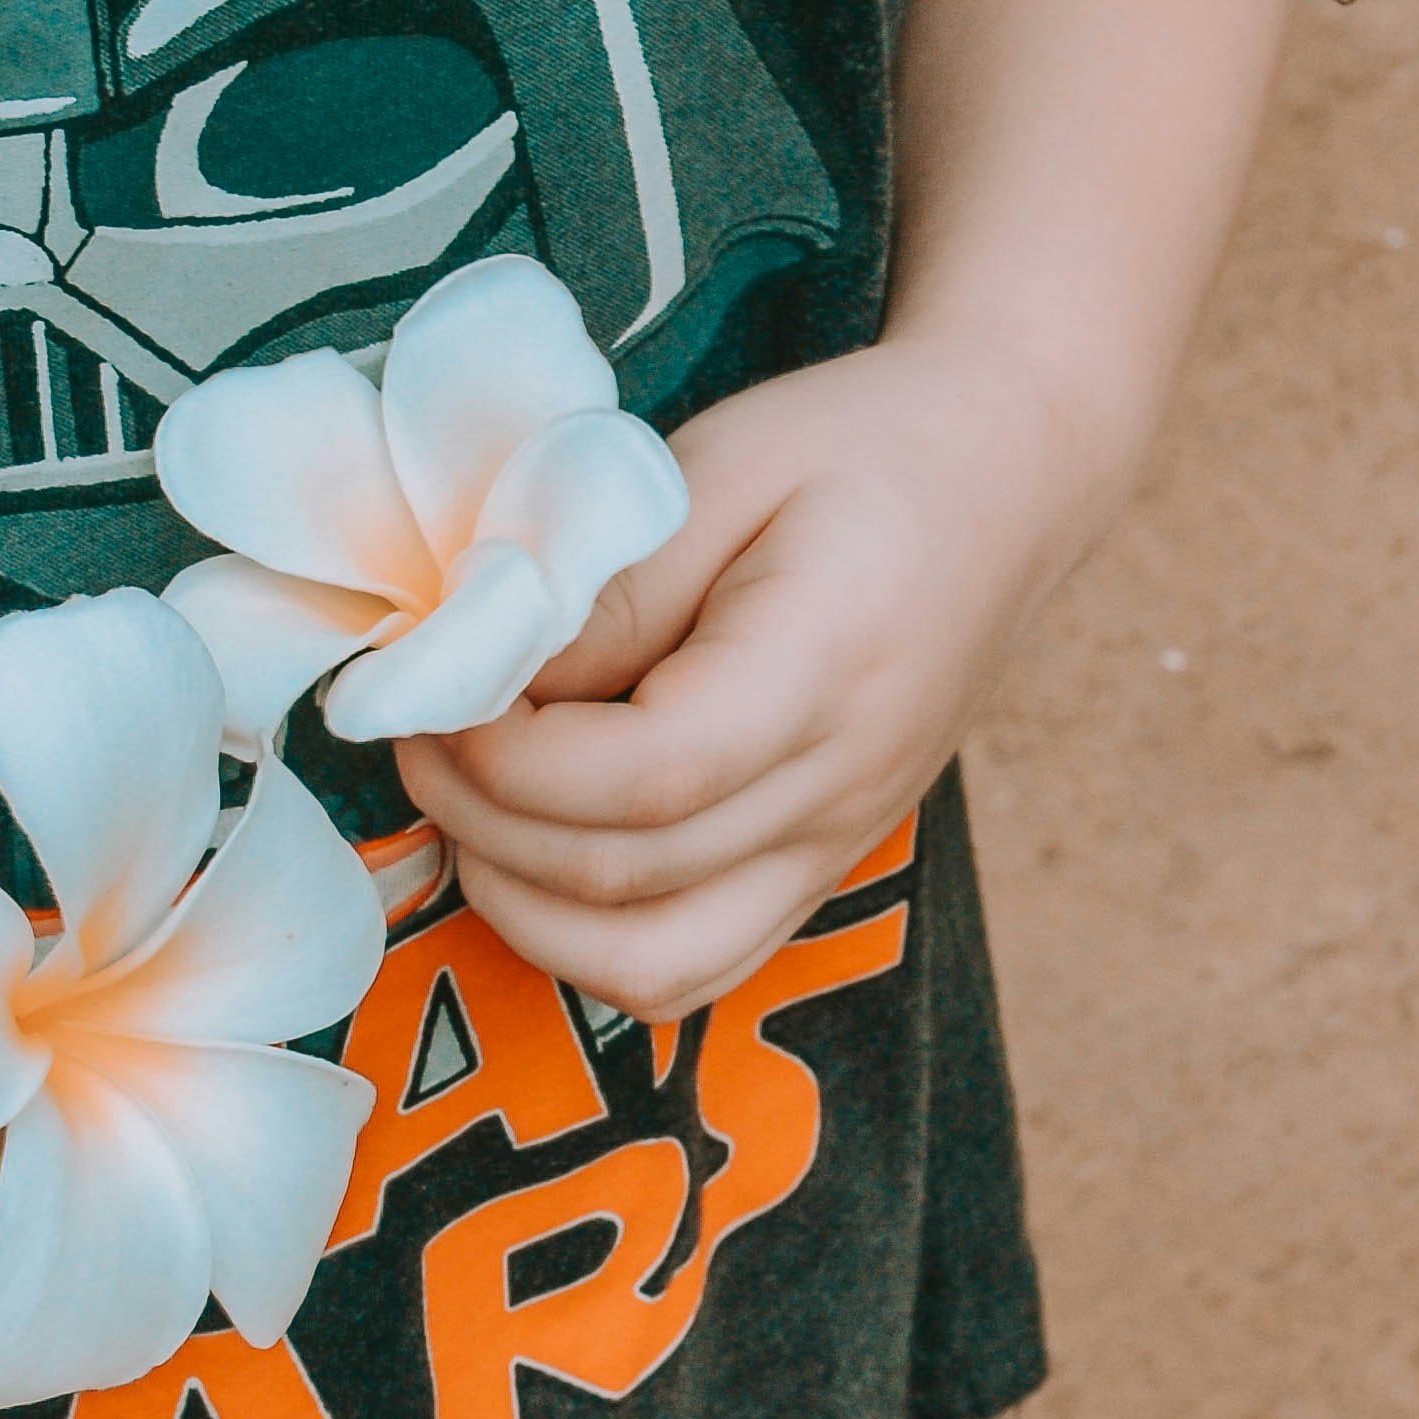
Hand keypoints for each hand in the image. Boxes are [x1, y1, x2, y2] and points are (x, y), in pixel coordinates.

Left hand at [393, 340, 1140, 1020]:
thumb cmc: (854, 450)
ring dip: (524, 910)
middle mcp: (843, 788)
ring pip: (655, 967)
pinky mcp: (818, 872)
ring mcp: (835, 848)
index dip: (510, 758)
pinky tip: (531, 855)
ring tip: (465, 805)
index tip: (433, 692)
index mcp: (826, 669)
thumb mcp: (719, 465)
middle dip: (484, 822)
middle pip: (631, 881)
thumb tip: (480, 679)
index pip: (646, 777)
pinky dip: (588, 943)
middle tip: (414, 735)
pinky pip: (691, 967)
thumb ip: (607, 586)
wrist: (1003, 479)